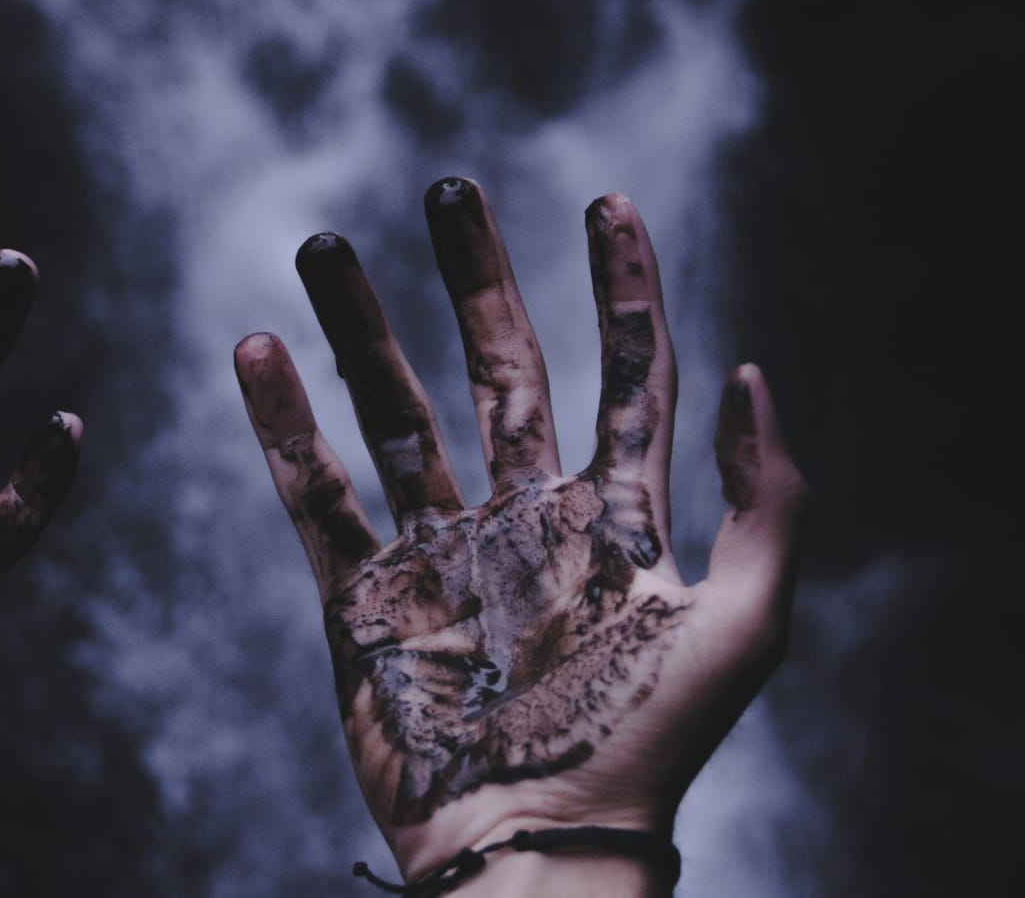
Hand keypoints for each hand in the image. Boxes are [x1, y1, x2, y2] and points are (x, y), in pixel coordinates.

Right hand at [233, 180, 804, 886]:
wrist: (536, 849)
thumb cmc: (650, 750)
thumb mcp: (744, 626)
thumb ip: (766, 501)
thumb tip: (750, 372)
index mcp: (613, 518)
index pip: (624, 376)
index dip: (620, 289)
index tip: (609, 203)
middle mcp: (524, 517)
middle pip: (498, 370)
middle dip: (475, 278)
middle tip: (450, 193)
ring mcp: (439, 553)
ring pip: (395, 413)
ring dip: (359, 327)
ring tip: (322, 246)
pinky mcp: (363, 597)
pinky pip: (316, 496)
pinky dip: (283, 425)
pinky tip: (258, 352)